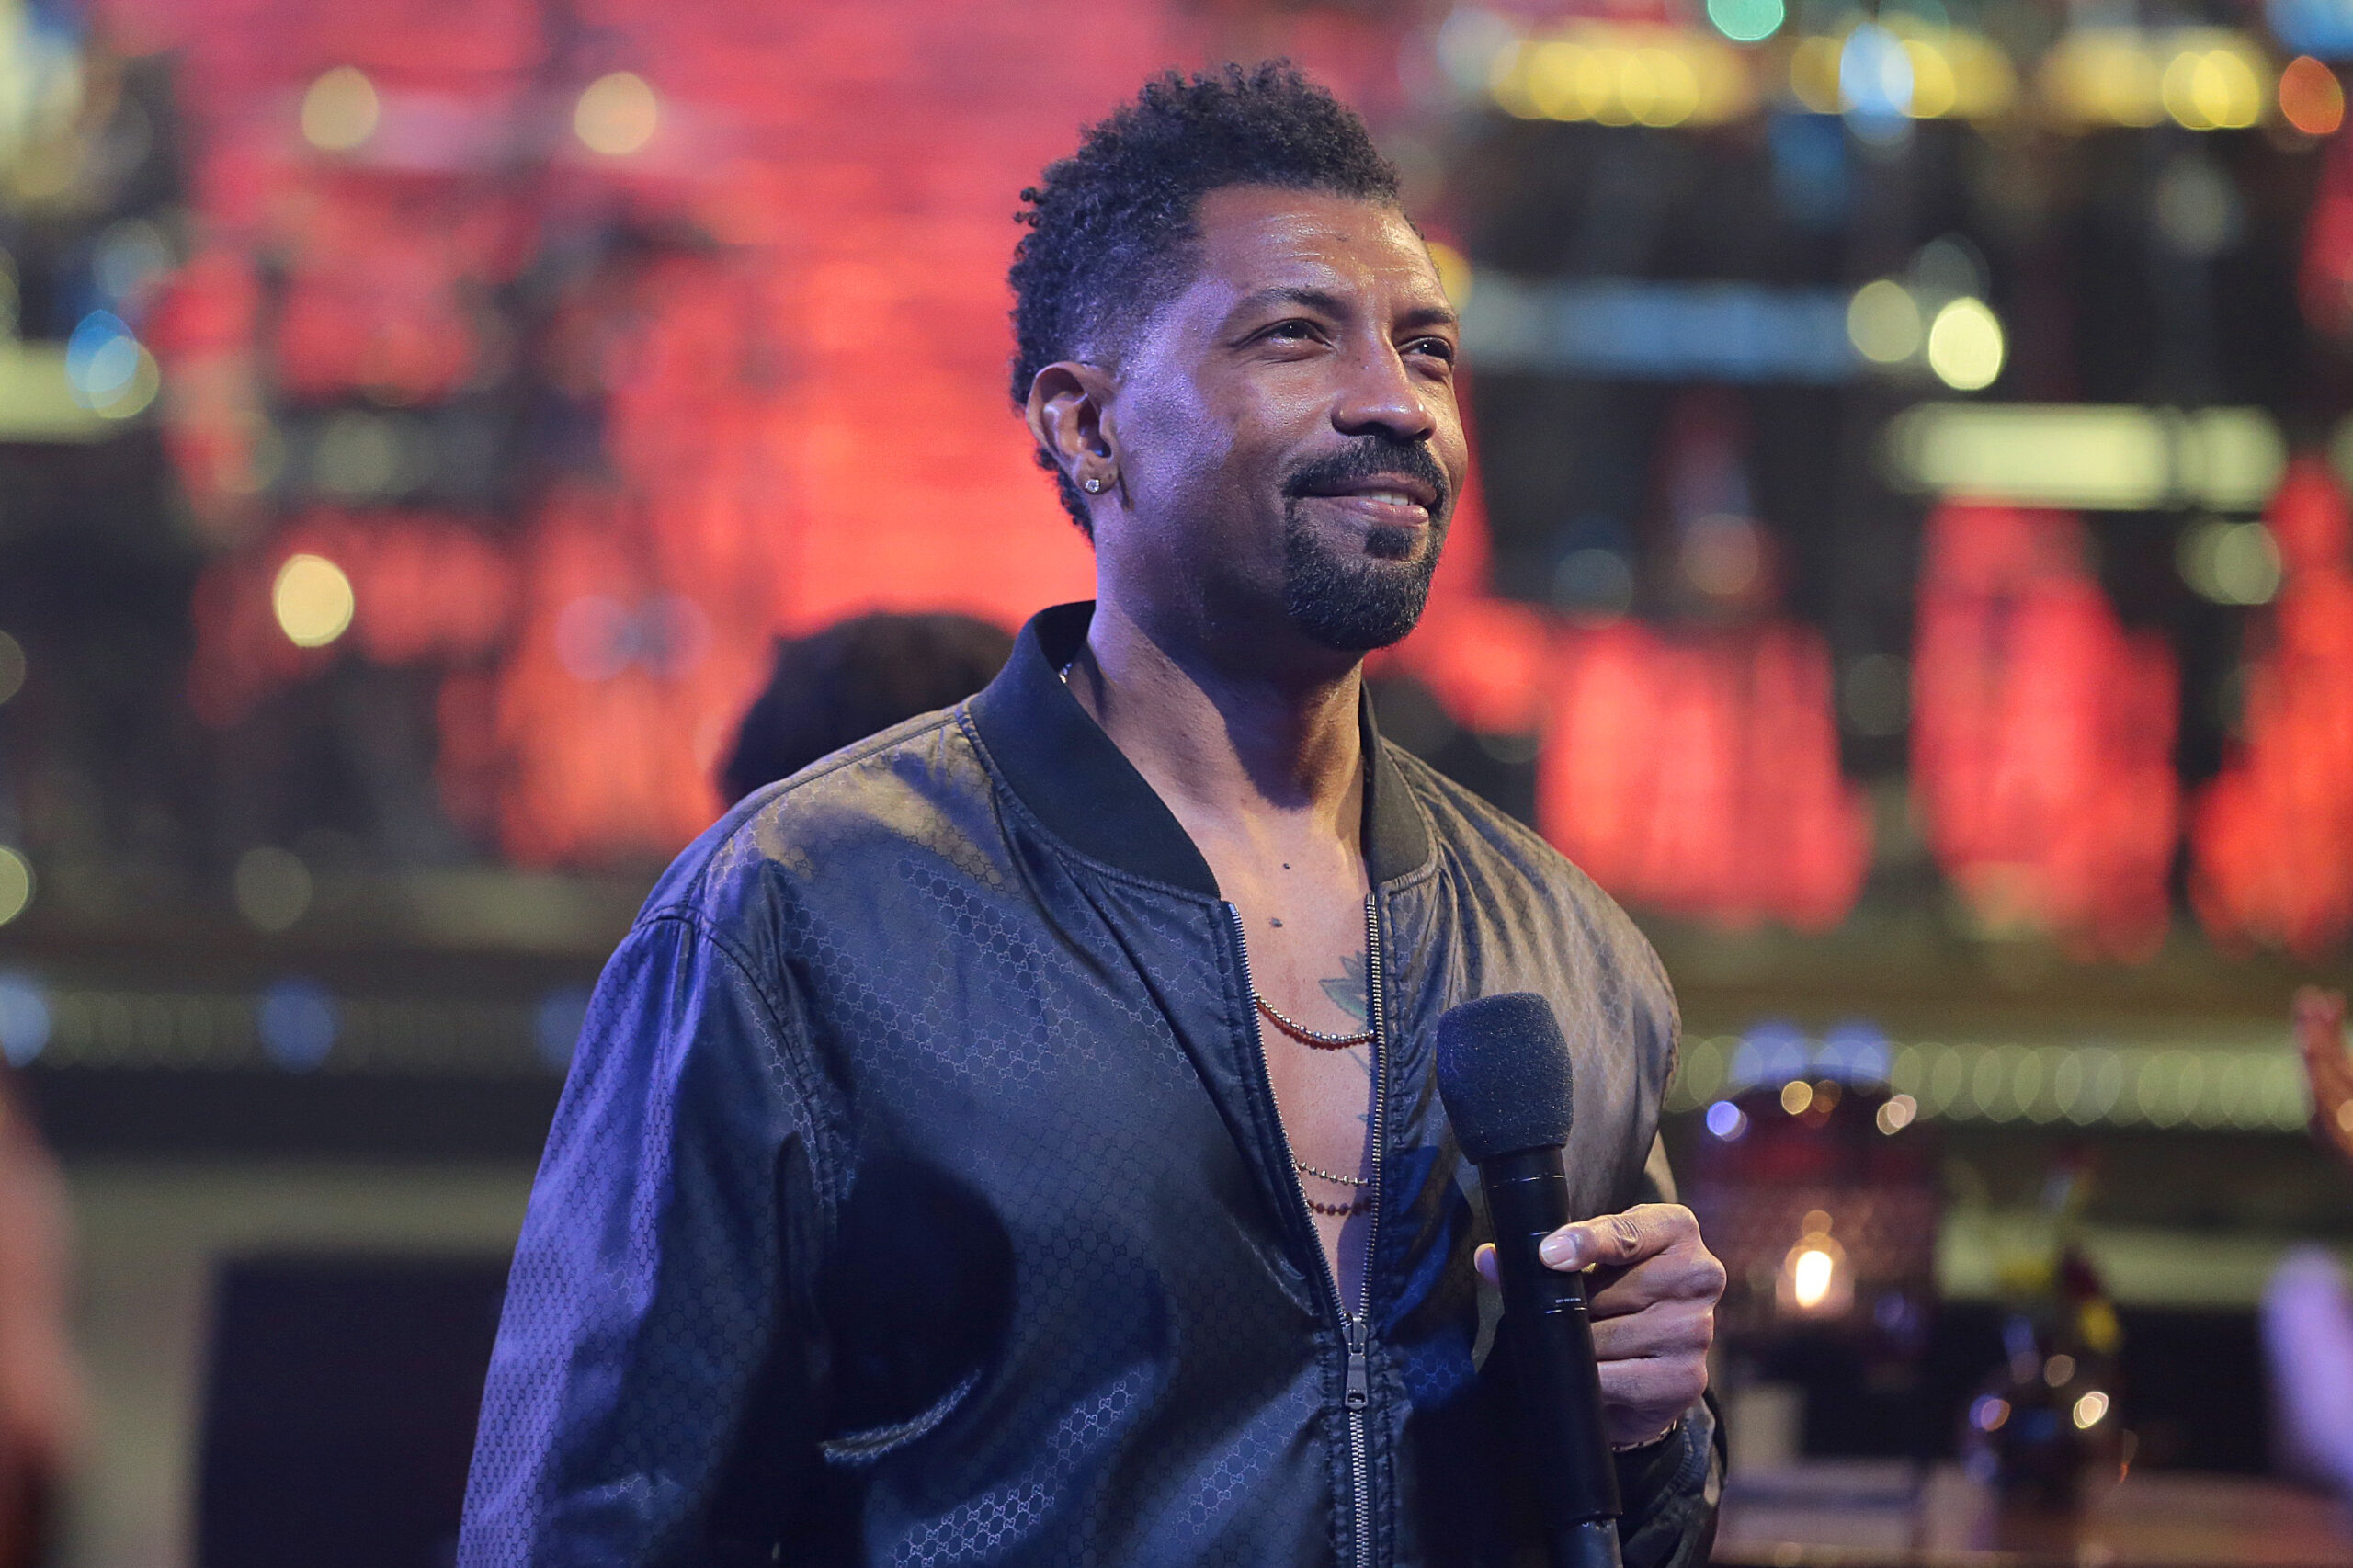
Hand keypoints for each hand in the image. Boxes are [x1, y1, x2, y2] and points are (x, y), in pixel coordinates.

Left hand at [1476, 1203, 1723, 1448]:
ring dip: (1577, 1344)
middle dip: (1571, 1305)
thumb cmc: (1612, 1295)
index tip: (1548, 1255)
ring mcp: (1697, 1329)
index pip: (1628, 1232)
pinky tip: (1584, 1373)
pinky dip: (1590, 1377)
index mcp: (1675, 1230)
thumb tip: (1489, 1260)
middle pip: (1614, 1289)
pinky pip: (1619, 1378)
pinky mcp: (1686, 1378)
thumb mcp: (1585, 1264)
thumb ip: (1539, 1257)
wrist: (1646, 1366)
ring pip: (1610, 1335)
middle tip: (1553, 1313)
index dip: (1586, 1242)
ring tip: (1571, 1344)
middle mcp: (1700, 1275)